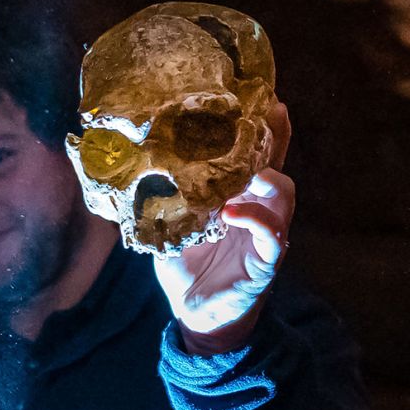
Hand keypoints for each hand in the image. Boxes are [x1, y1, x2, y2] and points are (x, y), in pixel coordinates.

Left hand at [153, 102, 294, 353]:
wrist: (195, 314)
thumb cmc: (186, 267)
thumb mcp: (168, 226)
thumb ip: (162, 199)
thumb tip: (127, 167)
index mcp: (237, 196)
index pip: (254, 154)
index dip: (260, 125)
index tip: (258, 94)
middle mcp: (257, 209)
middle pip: (276, 163)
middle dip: (275, 136)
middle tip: (270, 109)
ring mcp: (266, 234)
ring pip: (282, 194)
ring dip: (263, 177)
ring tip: (244, 170)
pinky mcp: (267, 261)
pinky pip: (273, 235)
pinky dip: (256, 220)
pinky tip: (232, 213)